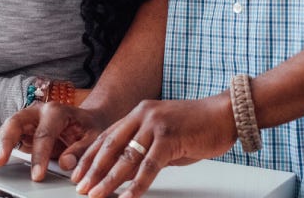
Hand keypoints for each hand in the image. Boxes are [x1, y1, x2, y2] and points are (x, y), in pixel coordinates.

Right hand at [0, 102, 108, 181]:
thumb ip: (81, 150)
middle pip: (16, 122)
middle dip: (6, 142)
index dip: (39, 156)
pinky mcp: (22, 129)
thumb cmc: (89, 127)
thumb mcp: (93, 137)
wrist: (86, 119)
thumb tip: (66, 163)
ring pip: (7, 128)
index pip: (44, 134)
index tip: (37, 176)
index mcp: (56, 111)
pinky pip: (6, 136)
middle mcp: (38, 111)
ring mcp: (28, 119)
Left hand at [71, 94, 236, 197]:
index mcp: (138, 113)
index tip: (78, 173)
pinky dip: (137, 184)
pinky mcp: (170, 138)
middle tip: (81, 187)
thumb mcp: (163, 136)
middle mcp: (143, 115)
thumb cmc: (196, 126)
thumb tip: (125, 173)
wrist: (225, 114)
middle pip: (110, 146)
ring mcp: (156, 125)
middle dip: (93, 170)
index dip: (90, 157)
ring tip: (97, 194)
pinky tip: (128, 197)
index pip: (107, 137)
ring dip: (109, 179)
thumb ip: (144, 150)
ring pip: (126, 157)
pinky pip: (149, 166)